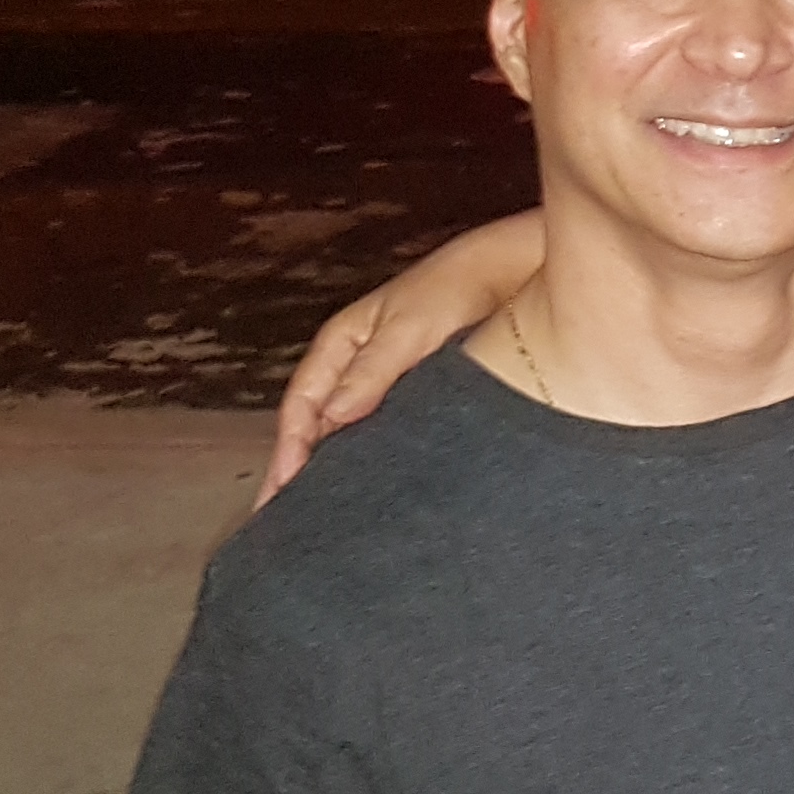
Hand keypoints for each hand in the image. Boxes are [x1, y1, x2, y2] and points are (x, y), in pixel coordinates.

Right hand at [264, 212, 546, 498]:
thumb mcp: (411, 328)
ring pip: (350, 433)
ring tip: (323, 521)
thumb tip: (332, 417)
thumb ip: (373, 370)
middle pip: (317, 426)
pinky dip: (374, 461)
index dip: (287, 453)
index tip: (279, 496)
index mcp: (342, 343)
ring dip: (335, 471)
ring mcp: (388, 380)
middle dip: (298, 472)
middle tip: (285, 525)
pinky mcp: (421, 393)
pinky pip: (386, 433)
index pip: (301, 408)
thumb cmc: (458, 287)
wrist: (514, 269)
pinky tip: (380, 494)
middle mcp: (358, 364)